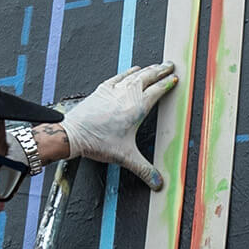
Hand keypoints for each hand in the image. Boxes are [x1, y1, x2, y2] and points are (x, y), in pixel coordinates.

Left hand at [60, 62, 177, 189]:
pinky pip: (119, 76)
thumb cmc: (98, 143)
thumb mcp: (125, 157)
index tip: (175, 79)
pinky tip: (132, 70)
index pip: (157, 91)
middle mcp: (126, 95)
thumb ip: (144, 169)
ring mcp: (113, 90)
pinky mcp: (101, 90)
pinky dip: (128, 72)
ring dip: (147, 69)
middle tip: (170, 65)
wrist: (73, 134)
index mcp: (137, 108)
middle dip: (160, 70)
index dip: (167, 84)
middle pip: (148, 77)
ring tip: (155, 66)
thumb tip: (159, 184)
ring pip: (134, 75)